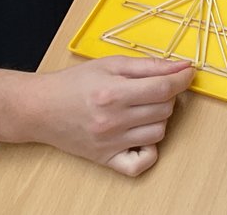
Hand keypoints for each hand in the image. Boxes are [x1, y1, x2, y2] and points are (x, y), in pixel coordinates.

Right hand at [28, 57, 194, 176]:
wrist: (40, 108)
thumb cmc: (74, 84)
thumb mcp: (112, 64)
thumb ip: (150, 65)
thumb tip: (182, 66)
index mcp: (113, 93)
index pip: (164, 89)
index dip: (182, 79)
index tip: (187, 73)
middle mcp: (112, 121)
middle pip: (164, 110)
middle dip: (168, 95)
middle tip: (156, 87)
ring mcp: (109, 143)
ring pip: (158, 132)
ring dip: (159, 118)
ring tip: (144, 107)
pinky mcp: (105, 159)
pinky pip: (141, 163)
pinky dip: (149, 150)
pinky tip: (141, 134)